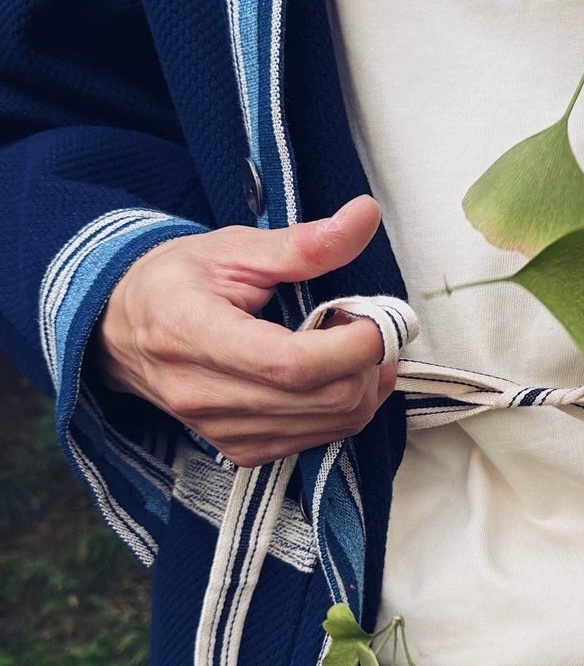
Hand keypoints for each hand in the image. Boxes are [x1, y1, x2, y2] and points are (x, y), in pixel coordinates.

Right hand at [92, 195, 398, 467]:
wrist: (121, 328)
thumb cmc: (177, 280)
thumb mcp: (235, 248)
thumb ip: (305, 243)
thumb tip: (365, 215)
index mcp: (193, 334)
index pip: (291, 364)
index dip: (353, 346)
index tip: (380, 317)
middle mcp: (203, 394)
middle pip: (320, 399)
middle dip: (368, 363)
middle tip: (370, 323)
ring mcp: (220, 430)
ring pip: (328, 426)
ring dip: (364, 387)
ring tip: (355, 344)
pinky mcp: (238, 449)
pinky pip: (315, 441)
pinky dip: (343, 409)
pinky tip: (336, 373)